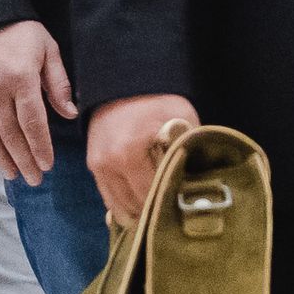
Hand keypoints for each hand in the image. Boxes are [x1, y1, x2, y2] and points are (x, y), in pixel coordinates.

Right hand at [0, 19, 75, 186]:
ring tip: (13, 174)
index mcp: (20, 77)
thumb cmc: (17, 31)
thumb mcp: (46, 47)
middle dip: (24, 161)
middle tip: (34, 179)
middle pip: (10, 135)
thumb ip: (57, 82)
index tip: (48, 165)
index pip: (33, 123)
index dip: (40, 147)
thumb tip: (70, 114)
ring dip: (1, 159)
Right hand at [88, 93, 197, 225]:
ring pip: (118, 206)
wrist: (124, 82)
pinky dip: (123, 203)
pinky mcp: (93, 165)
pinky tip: (140, 205)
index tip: (183, 203)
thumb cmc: (156, 100)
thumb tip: (200, 177)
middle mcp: (108, 163)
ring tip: (158, 208)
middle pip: (133, 206)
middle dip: (154, 210)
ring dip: (137, 210)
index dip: (168, 203)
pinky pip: (108, 196)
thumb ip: (191, 147)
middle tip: (173, 208)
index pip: (150, 196)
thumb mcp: (182, 116)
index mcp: (129, 153)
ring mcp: (97, 165)